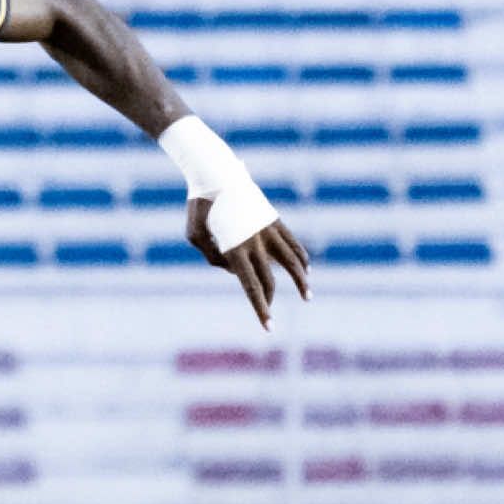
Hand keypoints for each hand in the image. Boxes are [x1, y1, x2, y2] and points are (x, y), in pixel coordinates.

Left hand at [186, 197, 310, 331]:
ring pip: (291, 261)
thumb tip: (233, 268)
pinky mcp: (273, 219)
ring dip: (301, 280)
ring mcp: (267, 230)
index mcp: (234, 249)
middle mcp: (254, 242)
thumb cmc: (198, 207)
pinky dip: (300, 256)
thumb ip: (213, 257)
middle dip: (270, 301)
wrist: (215, 174)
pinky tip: (306, 267)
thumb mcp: (195, 236)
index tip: (269, 328)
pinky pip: (291, 242)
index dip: (261, 310)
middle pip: (269, 279)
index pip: (252, 287)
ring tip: (308, 295)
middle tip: (269, 316)